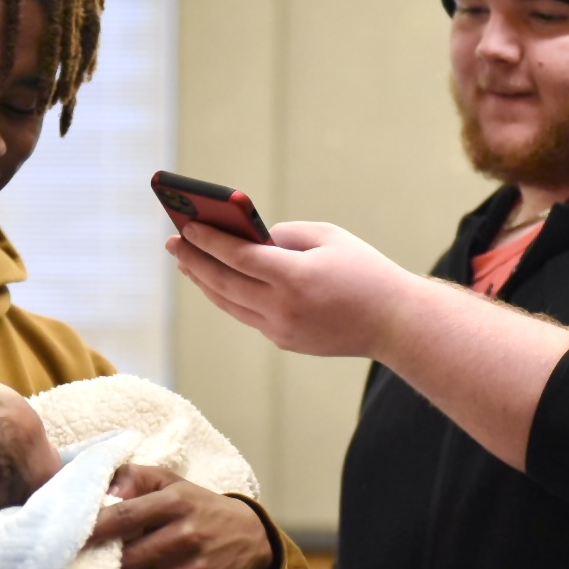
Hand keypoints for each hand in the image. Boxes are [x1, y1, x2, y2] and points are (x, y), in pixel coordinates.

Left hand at [53, 464, 273, 568]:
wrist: (250, 539)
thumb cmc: (197, 506)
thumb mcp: (173, 482)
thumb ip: (135, 477)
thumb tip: (98, 487)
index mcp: (174, 504)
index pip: (127, 516)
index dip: (93, 528)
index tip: (59, 540)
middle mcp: (182, 539)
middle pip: (127, 563)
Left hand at [166, 220, 416, 360]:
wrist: (395, 323)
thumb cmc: (365, 271)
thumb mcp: (328, 237)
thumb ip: (285, 235)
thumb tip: (250, 240)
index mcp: (294, 277)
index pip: (237, 256)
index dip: (207, 241)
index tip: (185, 227)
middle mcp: (282, 307)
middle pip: (223, 282)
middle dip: (194, 260)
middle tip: (173, 243)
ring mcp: (281, 329)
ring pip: (229, 303)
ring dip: (205, 281)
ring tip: (187, 262)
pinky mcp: (285, 341)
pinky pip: (247, 315)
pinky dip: (228, 297)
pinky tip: (217, 283)